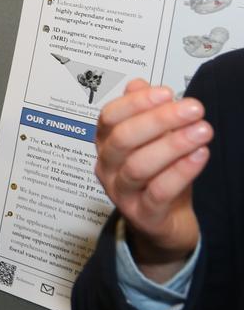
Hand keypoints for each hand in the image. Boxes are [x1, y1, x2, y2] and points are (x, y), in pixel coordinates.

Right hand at [94, 80, 210, 282]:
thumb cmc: (158, 177)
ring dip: (173, 145)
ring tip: (203, 131)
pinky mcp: (142, 215)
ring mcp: (121, 192)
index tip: (167, 92)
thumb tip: (139, 84)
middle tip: (193, 109)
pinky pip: (158, 192)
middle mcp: (107, 167)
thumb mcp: (153, 141)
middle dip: (159, 120)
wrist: (166, 224)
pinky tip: (200, 156)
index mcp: (106, 144)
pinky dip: (181, 172)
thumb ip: (144, 113)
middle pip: (123, 138)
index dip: (136, 103)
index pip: (109, 117)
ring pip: (139, 165)